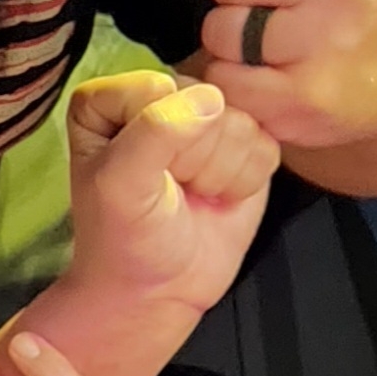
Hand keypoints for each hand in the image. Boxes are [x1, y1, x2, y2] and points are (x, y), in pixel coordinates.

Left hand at [64, 70, 280, 323]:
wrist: (159, 288)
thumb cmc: (125, 237)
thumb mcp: (119, 185)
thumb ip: (154, 132)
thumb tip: (210, 99)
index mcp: (111, 100)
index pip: (158, 87)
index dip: (157, 137)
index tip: (141, 176)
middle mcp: (160, 99)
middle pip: (206, 100)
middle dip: (193, 156)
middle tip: (170, 189)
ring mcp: (206, 121)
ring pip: (241, 123)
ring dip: (219, 172)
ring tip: (191, 195)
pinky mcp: (245, 146)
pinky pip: (266, 145)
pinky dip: (244, 182)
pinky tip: (218, 198)